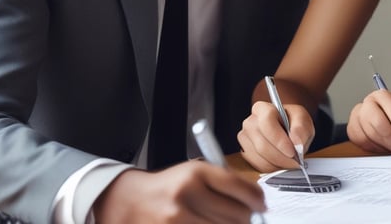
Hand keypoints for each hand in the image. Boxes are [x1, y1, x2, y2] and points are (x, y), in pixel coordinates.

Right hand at [93, 161, 264, 222]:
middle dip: (247, 218)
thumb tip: (257, 203)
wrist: (129, 202)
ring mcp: (177, 218)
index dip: (256, 198)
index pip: (238, 186)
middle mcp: (186, 194)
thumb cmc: (168, 188)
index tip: (261, 204)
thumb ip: (224, 184)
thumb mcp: (193, 173)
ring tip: (228, 222)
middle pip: (237, 214)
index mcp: (195, 172)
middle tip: (246, 217)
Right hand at [238, 100, 313, 171]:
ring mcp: (245, 139)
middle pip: (262, 144)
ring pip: (260, 158)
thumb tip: (296, 141)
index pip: (266, 121)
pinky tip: (281, 163)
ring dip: (279, 164)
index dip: (279, 139)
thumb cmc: (294, 123)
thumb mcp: (303, 120)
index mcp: (262, 108)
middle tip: (296, 161)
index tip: (292, 151)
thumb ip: (301, 128)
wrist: (288, 133)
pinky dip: (273, 169)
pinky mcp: (245, 153)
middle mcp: (250, 122)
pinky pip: (258, 166)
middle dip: (282, 157)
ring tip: (290, 161)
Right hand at [346, 90, 390, 154]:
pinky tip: (382, 145)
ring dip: (386, 147)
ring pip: (370, 137)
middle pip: (379, 126)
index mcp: (384, 95)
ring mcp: (357, 116)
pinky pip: (362, 144)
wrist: (387, 122)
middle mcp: (368, 103)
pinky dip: (375, 149)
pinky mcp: (352, 130)